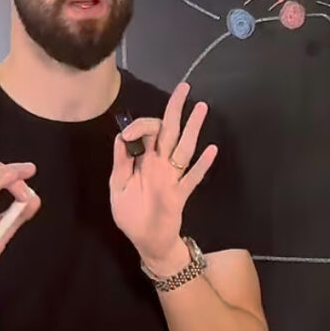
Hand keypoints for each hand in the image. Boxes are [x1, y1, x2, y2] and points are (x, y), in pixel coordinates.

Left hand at [110, 83, 216, 272]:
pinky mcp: (180, 195)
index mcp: (143, 161)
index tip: (128, 135)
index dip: (140, 126)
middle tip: (184, 88)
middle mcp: (160, 164)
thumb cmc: (131, 215)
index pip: (147, 132)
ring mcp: (172, 178)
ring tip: (202, 107)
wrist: (146, 242)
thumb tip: (121, 137)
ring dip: (192, 128)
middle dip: (175, 109)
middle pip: (169, 131)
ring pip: (184, 148)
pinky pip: (192, 178)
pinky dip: (201, 165)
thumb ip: (121, 163)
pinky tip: (211, 150)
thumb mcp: (118, 187)